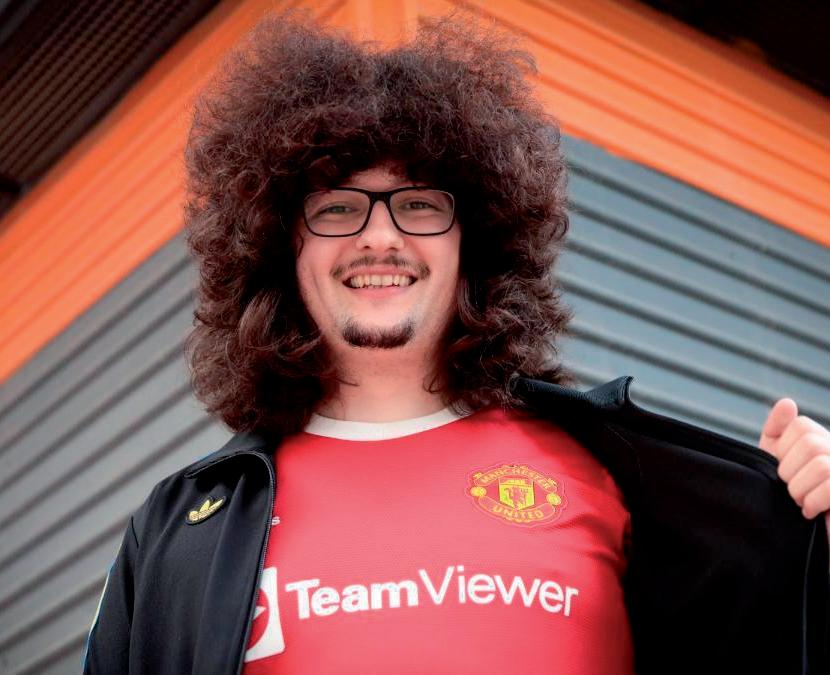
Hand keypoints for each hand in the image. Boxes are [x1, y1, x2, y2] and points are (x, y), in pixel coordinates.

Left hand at [758, 397, 829, 543]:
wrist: (799, 536)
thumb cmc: (785, 496)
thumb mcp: (774, 459)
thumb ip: (777, 430)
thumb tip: (787, 402)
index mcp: (823, 440)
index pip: (800, 425)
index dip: (782, 449)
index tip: (781, 470)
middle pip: (811, 444)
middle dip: (790, 472)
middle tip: (790, 490)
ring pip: (822, 466)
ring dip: (801, 490)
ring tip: (801, 502)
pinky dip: (814, 502)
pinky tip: (811, 512)